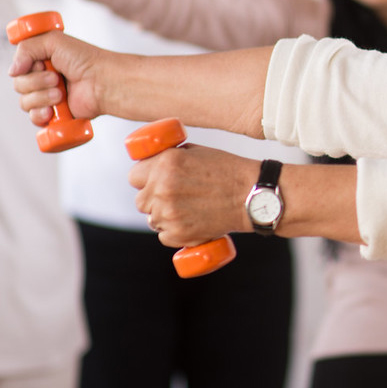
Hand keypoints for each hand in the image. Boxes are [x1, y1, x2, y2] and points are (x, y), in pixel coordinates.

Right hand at [8, 30, 107, 124]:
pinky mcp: (55, 115)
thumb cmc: (86, 60)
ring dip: (41, 97)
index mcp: (42, 61)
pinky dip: (40, 114)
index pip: (17, 67)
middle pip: (18, 85)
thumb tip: (13, 71)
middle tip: (56, 78)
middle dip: (36, 82)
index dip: (25, 66)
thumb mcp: (53, 41)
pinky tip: (52, 110)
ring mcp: (48, 97)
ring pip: (24, 103)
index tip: (40, 63)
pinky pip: (34, 118)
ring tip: (60, 94)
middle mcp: (43, 79)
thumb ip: (26, 48)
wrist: (103, 82)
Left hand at [130, 144, 258, 247]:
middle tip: (175, 197)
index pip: (134, 176)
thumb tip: (152, 164)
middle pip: (140, 200)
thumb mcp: (196, 152)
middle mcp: (163, 187)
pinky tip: (191, 222)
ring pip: (152, 219)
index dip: (144, 178)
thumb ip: (170, 158)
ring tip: (187, 210)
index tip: (152, 181)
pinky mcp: (178, 233)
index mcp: (166, 163)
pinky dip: (174, 232)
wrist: (252, 195)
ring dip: (163, 216)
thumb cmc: (228, 171)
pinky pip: (164, 235)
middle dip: (153, 199)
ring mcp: (168, 213)